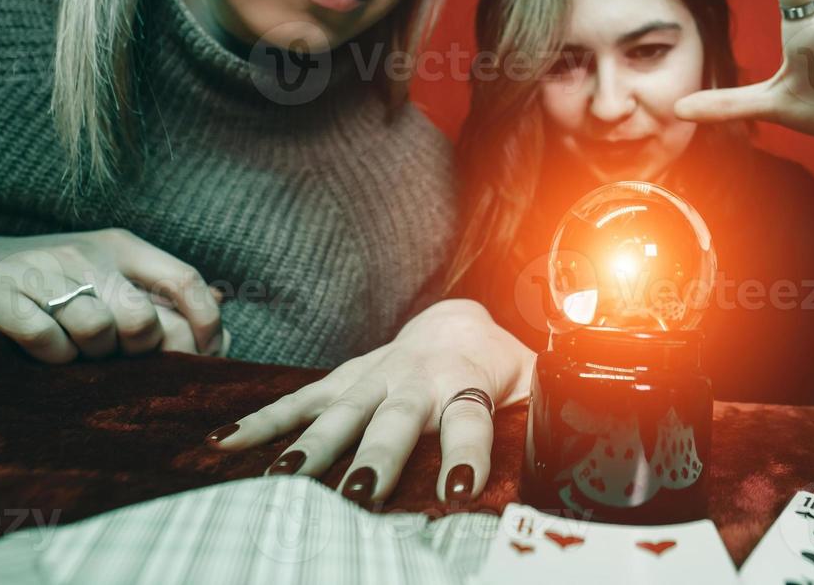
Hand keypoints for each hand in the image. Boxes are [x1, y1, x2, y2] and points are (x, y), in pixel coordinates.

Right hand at [0, 229, 225, 361]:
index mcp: (123, 247)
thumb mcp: (109, 276)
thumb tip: (225, 321)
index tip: (208, 355)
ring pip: (97, 332)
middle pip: (142, 320)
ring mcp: (43, 272)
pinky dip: (51, 357)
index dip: (205, 323)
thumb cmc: (49, 283)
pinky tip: (44, 352)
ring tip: (74, 349)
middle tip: (116, 357)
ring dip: (89, 356)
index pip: (185, 279)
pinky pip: (48, 341)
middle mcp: (88, 254)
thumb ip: (162, 297)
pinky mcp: (1, 295)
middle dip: (138, 353)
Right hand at [208, 299, 535, 506]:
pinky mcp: (341, 381)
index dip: (469, 449)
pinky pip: (296, 402)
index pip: (470, 418)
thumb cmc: (497, 366)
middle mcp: (413, 381)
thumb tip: (592, 429)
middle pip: (394, 421)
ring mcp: (370, 379)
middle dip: (376, 455)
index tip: (463, 484)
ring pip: (338, 413)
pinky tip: (221, 448)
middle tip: (358, 491)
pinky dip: (260, 423)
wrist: (455, 322)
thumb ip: (553, 404)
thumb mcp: (535, 379)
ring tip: (283, 479)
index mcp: (465, 383)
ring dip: (311, 445)